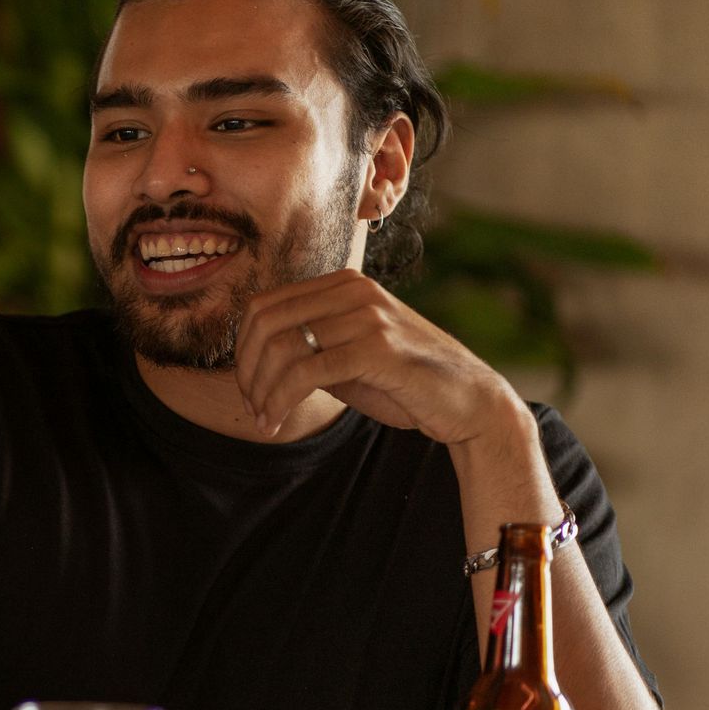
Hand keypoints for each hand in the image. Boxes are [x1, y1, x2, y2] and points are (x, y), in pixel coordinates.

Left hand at [234, 269, 522, 447]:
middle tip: (251, 407)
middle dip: (247, 371)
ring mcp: (368, 316)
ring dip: (262, 392)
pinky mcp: (378, 348)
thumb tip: (251, 360)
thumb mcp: (345, 356)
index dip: (242, 349)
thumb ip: (307, 347)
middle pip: (265, 323)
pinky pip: (307, 372)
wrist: (467, 401)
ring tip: (263, 420)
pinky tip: (275, 423)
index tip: (247, 386)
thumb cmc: (403, 382)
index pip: (264, 306)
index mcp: (343, 285)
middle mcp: (354, 291)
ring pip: (283, 348)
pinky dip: (280, 401)